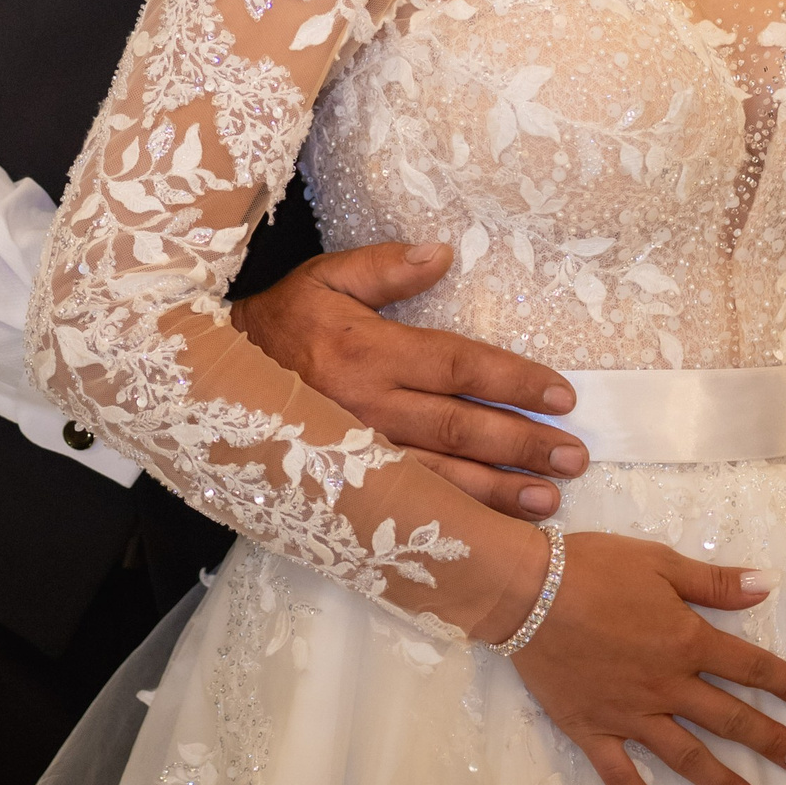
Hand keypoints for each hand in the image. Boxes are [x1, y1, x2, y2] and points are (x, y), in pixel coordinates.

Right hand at [232, 240, 587, 517]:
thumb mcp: (324, 278)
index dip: (514, 381)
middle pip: (462, 429)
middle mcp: (371, 408)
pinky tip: (491, 532)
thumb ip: (384, 266)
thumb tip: (443, 252)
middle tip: (575, 456)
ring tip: (551, 500)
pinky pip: (410, 506)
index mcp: (371, 353)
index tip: (562, 396)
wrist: (210, 382)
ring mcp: (360, 454)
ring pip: (442, 479)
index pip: (459, 367)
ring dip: (501, 493)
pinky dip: (455, 521)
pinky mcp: (349, 485)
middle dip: (524, 445)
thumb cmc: (280, 323)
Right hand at [508, 531, 785, 784]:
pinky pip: (620, 774)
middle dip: (773, 742)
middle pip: (730, 718)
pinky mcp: (592, 730)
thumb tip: (768, 585)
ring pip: (687, 756)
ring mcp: (630, 713)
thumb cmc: (592, 567)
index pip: (752, 667)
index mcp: (687, 640)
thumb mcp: (658, 561)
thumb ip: (714, 582)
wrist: (525, 590)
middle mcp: (667, 685)